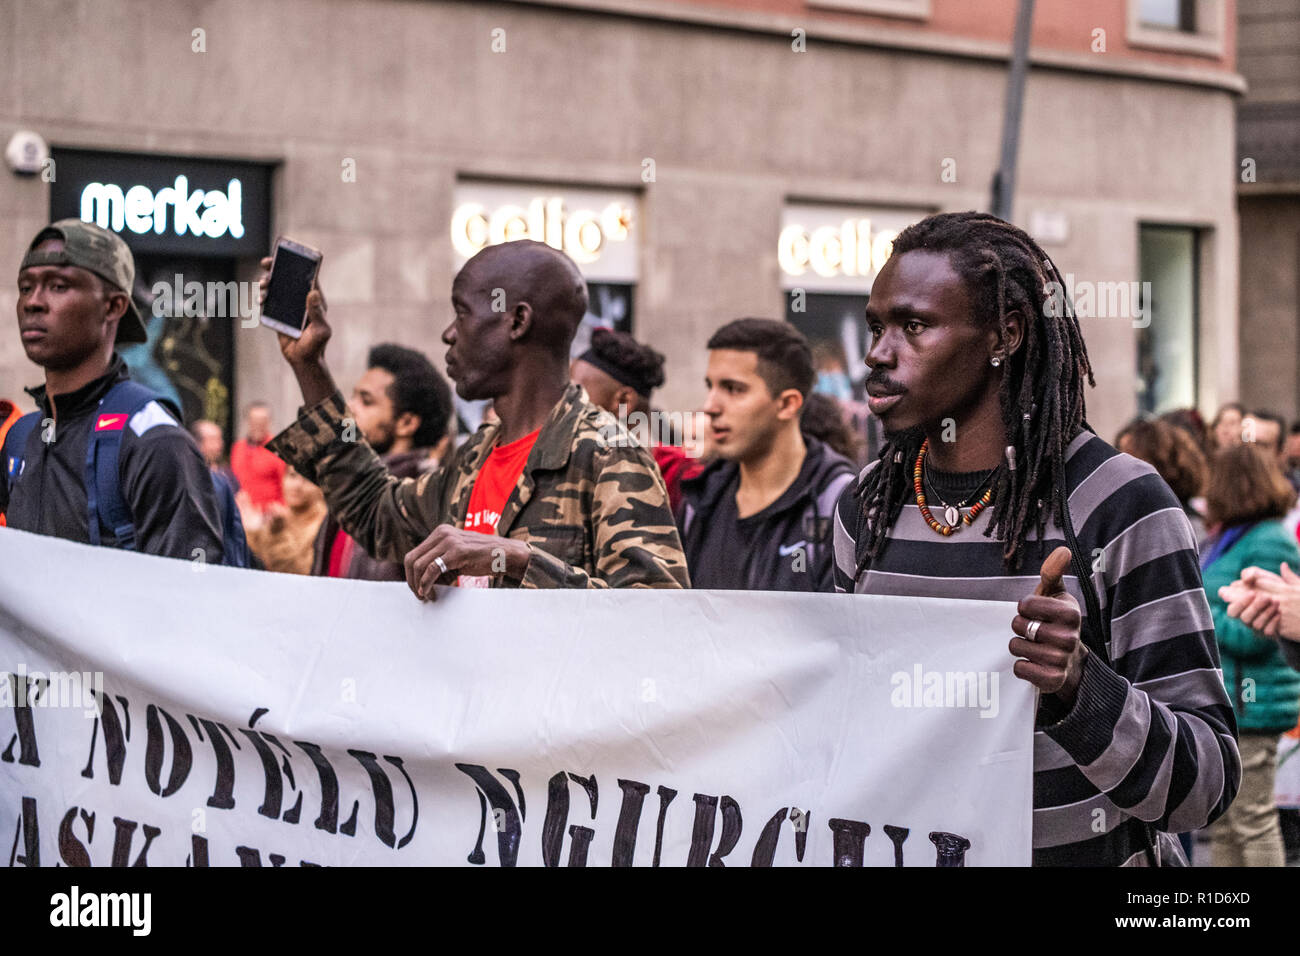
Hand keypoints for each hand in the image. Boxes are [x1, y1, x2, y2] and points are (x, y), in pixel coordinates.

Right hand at [258, 256, 330, 369]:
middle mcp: (301, 300)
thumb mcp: (321, 330)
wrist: (302, 360)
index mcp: (314, 300)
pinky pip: (268, 301)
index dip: (298, 264)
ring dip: (266, 283)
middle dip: (275, 269)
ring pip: (275, 287)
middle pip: (287, 278)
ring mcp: (288, 306)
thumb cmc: (316, 345)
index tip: (287, 255)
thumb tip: (314, 292)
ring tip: (263, 286)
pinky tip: (260, 298)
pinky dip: (262, 297)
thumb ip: (317, 312)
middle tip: (266, 265)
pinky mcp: (278, 314)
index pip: (307, 277)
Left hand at [403, 526, 531, 600]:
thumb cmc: (482, 557)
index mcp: (440, 532)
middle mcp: (442, 533)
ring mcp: (449, 540)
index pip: (414, 554)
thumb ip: (440, 562)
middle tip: (418, 595)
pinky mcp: (457, 551)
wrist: (505, 554)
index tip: (417, 588)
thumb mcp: (457, 555)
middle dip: (411, 580)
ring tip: (426, 596)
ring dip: (418, 584)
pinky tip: (430, 592)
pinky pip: (432, 570)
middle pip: (411, 559)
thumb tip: (421, 582)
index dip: (411, 574)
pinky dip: (427, 583)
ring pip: (419, 565)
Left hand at [1010, 546, 1087, 704]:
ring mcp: (1062, 660)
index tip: (1034, 611)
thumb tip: (1063, 550)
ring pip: (1016, 647)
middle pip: (1018, 626)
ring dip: (1019, 646)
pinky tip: (1033, 663)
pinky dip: (1021, 666)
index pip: (1026, 604)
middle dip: (1019, 627)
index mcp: (1070, 613)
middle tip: (1033, 631)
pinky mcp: (1053, 680)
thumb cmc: (1055, 621)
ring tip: (1034, 646)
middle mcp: (1069, 637)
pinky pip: (1020, 669)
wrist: (1070, 660)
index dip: (1024, 607)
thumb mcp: (1055, 595)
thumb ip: (1053, 573)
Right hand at [1219, 575, 1280, 632]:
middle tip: (1264, 597)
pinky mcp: (1265, 632)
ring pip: (1251, 622)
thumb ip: (1252, 572)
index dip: (1229, 594)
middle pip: (1232, 612)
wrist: (1292, 601)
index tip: (1250, 592)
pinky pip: (1266, 631)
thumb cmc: (1273, 587)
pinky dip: (1273, 622)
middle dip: (1247, 605)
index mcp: (1236, 596)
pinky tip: (1279, 613)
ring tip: (1276, 602)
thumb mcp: (1263, 576)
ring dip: (1264, 612)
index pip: (1223, 594)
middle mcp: (1241, 611)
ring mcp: (1252, 623)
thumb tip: (1245, 579)